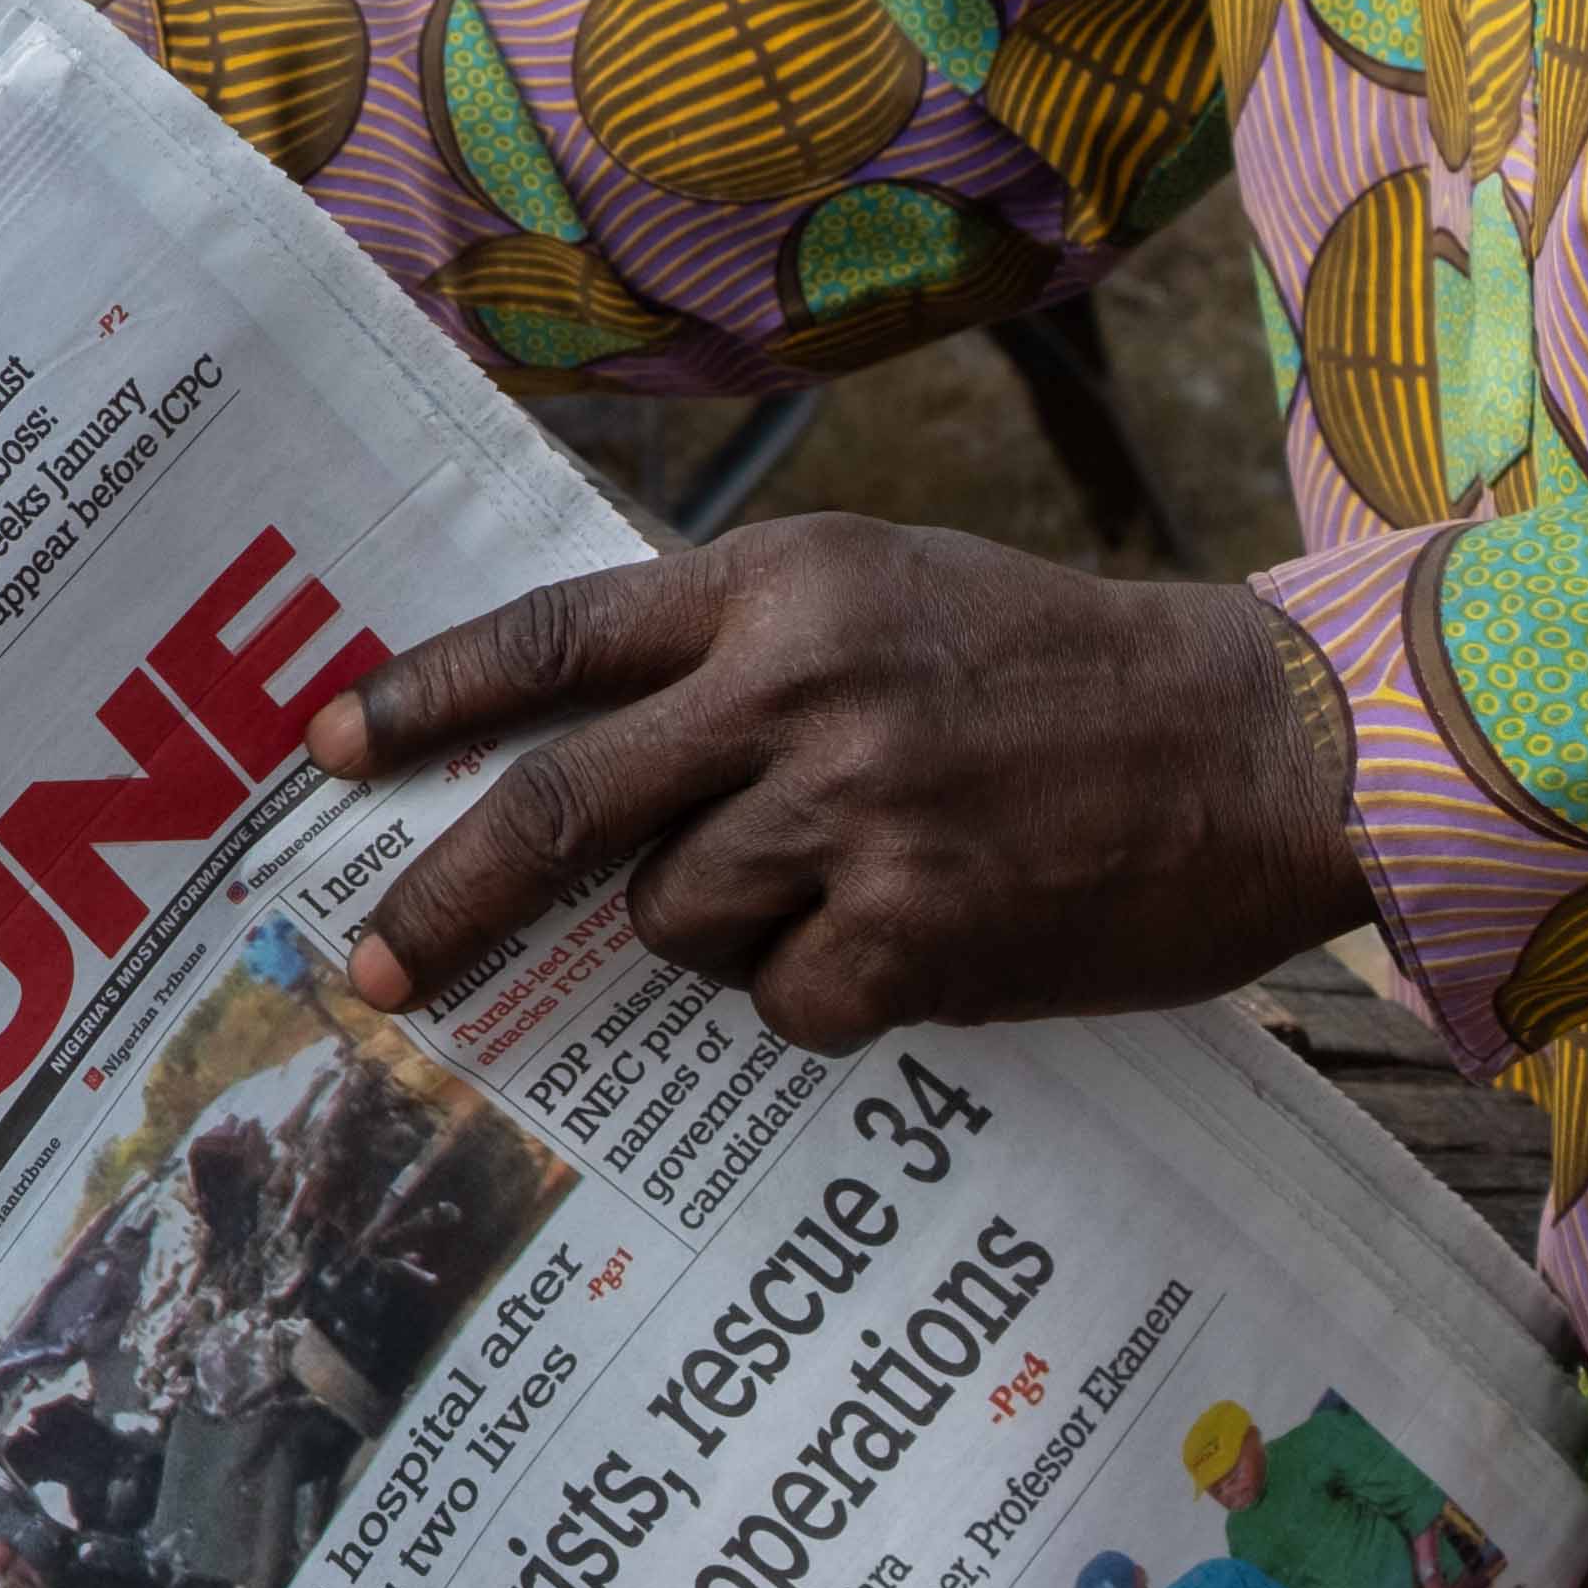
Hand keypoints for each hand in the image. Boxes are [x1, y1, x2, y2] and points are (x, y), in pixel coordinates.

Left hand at [311, 518, 1364, 1051]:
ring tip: (856, 881)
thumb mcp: (879, 592)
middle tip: (365, 971)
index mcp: (777, 585)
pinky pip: (784, 1002)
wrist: (1261, 740)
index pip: (553, 639)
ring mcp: (853, 810)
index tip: (326, 749)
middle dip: (444, 899)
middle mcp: (796, 687)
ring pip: (679, 921)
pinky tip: (917, 939)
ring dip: (726, 931)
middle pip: (560, 808)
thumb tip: (566, 747)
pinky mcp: (915, 928)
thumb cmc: (1054, 668)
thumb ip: (731, 650)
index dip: (424, 699)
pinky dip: (823, 993)